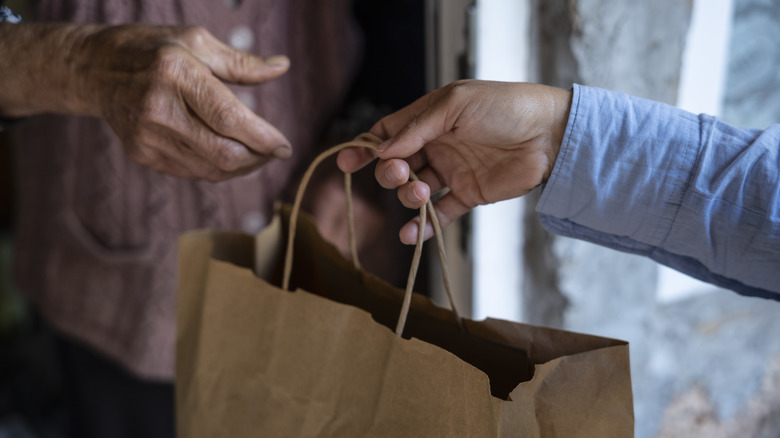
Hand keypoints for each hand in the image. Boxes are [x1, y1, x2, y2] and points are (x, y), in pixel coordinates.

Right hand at [0, 23, 290, 180]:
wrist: (95, 69)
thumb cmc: (153, 49)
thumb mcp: (196, 41)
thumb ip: (241, 62)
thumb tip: (282, 67)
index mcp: (175, 72)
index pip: (228, 118)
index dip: (262, 138)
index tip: (285, 146)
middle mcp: (158, 108)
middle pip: (222, 152)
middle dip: (258, 157)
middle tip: (276, 151)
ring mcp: (147, 137)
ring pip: (211, 169)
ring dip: (242, 167)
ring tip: (258, 153)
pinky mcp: (142, 155)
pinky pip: (193, 172)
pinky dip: (219, 168)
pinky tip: (230, 155)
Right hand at [337, 80, 571, 243]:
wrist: (550, 134)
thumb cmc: (506, 107)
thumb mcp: (456, 105)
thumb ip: (418, 127)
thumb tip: (383, 150)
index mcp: (430, 119)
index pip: (389, 134)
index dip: (367, 148)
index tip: (348, 163)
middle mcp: (437, 145)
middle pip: (397, 165)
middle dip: (390, 173)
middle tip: (402, 174)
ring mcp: (452, 172)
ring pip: (415, 191)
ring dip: (409, 197)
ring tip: (422, 194)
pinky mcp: (469, 195)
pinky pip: (439, 214)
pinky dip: (423, 226)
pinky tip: (411, 234)